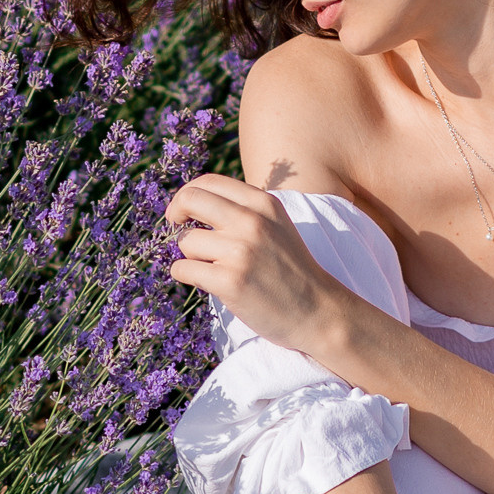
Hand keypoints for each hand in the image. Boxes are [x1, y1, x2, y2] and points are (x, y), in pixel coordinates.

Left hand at [166, 173, 344, 354]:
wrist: (317, 311)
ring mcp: (240, 251)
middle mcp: (251, 221)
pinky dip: (185, 275)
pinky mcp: (230, 281)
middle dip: (175, 215)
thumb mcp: (276, 225)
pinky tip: (205, 282)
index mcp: (263, 203)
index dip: (186, 194)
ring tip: (211, 268)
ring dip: (189, 256)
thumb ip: (244, 210)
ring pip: (185, 241)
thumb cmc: (291, 270)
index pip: (208, 182)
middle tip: (176, 229)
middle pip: (190, 200)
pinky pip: (182, 269)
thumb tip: (193, 201)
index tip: (183, 212)